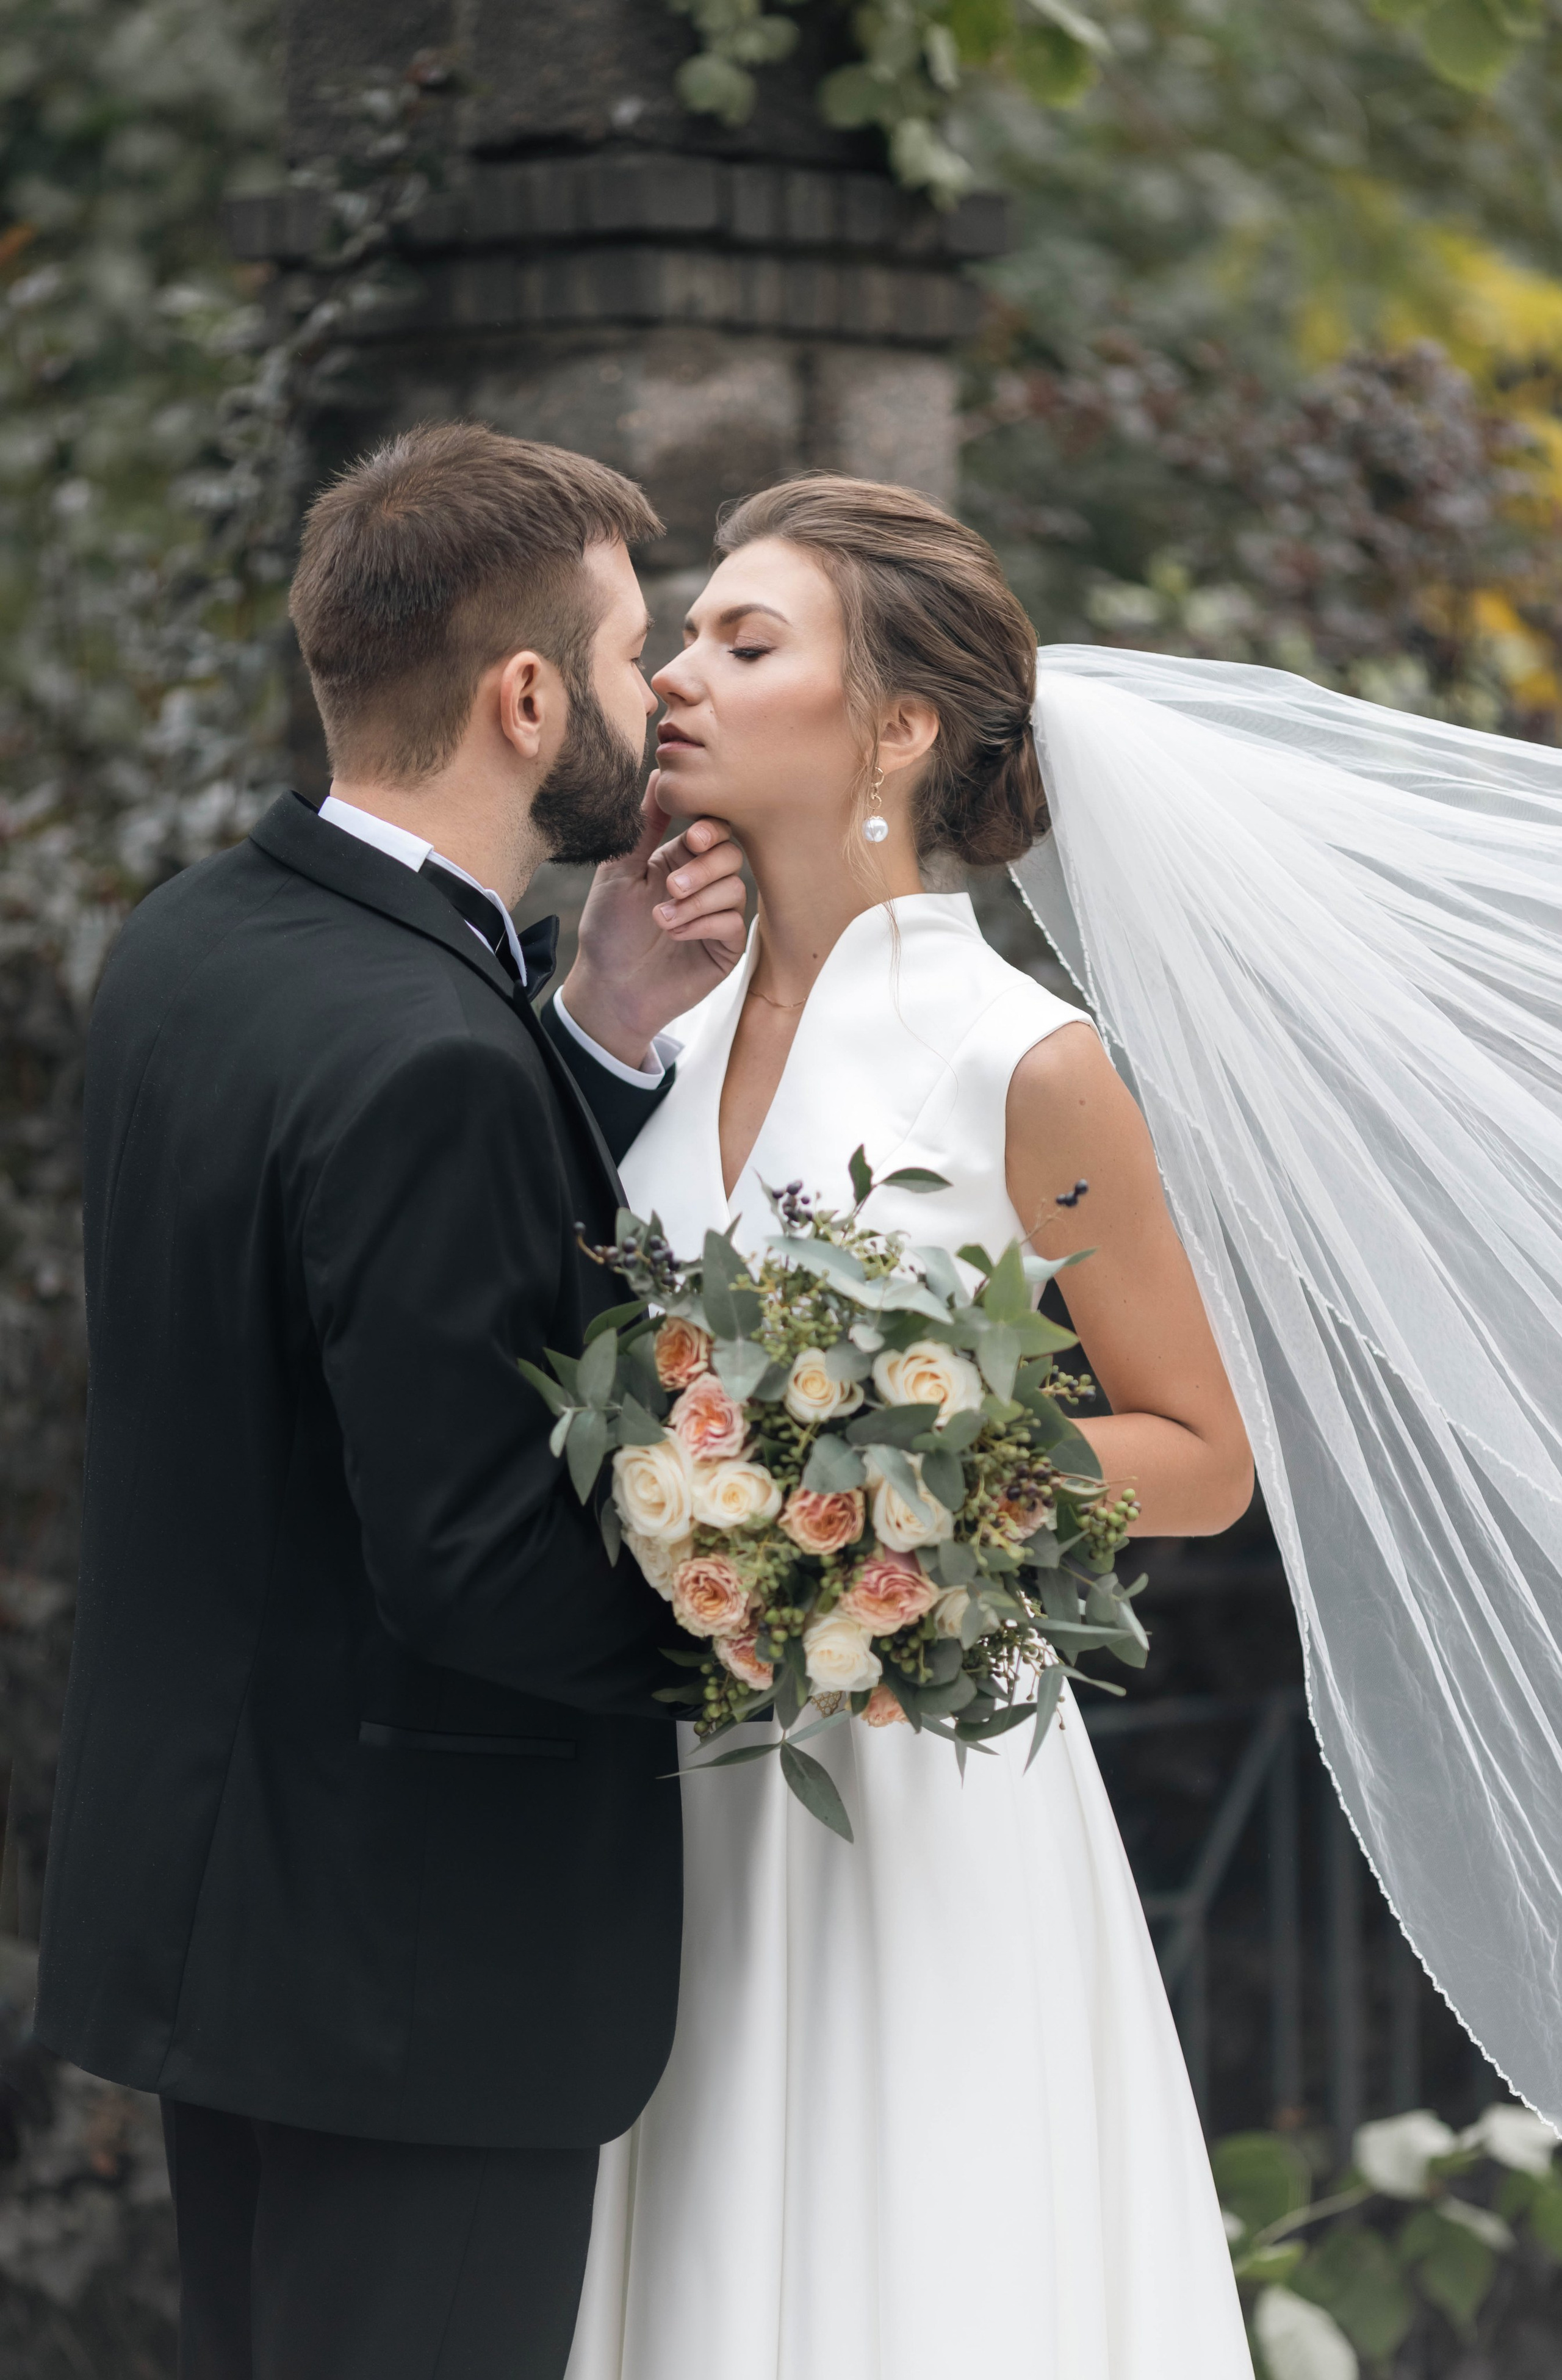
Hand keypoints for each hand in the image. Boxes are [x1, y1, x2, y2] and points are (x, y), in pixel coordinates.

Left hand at [558, 776, 747, 1066]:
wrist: (608, 988)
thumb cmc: (608, 931)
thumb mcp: (619, 872)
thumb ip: (643, 828)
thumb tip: (659, 777)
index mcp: (678, 860)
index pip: (712, 830)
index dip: (710, 829)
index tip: (692, 838)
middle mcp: (702, 885)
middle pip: (730, 855)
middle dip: (703, 868)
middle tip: (671, 887)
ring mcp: (716, 916)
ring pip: (735, 889)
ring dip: (697, 901)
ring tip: (662, 920)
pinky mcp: (725, 947)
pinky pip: (735, 923)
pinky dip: (705, 924)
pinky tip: (677, 936)